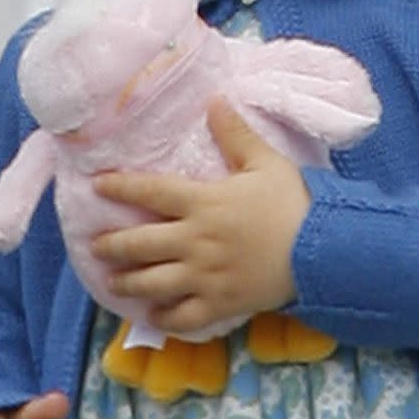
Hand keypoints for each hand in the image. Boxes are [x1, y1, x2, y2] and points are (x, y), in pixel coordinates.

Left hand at [92, 98, 310, 335]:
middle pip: (140, 244)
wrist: (323, 251)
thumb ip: (235, 134)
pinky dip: (164, 318)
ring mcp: (205, 276)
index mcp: (203, 202)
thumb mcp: (265, 162)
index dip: (120, 188)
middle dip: (111, 246)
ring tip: (112, 281)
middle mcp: (195, 241)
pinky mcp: (220, 304)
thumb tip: (214, 100)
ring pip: (153, 283)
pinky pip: (183, 316)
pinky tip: (153, 315)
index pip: (150, 192)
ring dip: (127, 283)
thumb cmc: (293, 203)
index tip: (97, 186)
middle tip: (95, 245)